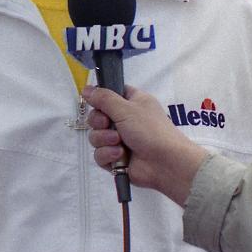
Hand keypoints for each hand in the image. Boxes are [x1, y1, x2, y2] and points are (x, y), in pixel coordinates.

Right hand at [83, 85, 207, 206]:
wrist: (165, 163)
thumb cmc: (150, 130)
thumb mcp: (126, 108)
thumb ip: (103, 98)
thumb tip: (86, 88)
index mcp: (132, 102)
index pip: (110, 95)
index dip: (101, 99)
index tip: (98, 102)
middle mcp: (125, 119)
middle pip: (97, 117)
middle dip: (99, 122)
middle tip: (107, 123)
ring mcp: (120, 140)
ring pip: (96, 137)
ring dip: (105, 139)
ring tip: (119, 142)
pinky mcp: (116, 158)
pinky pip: (99, 154)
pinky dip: (108, 154)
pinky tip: (120, 155)